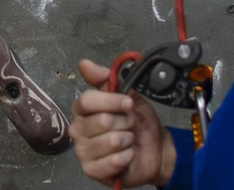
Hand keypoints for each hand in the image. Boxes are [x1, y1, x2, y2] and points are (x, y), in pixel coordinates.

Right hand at [71, 59, 174, 186]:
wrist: (155, 148)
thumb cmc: (138, 122)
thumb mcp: (127, 95)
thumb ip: (105, 79)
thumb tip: (84, 63)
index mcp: (82, 110)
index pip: (87, 101)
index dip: (112, 101)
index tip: (128, 103)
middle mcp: (78, 130)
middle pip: (101, 121)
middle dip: (124, 123)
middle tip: (128, 126)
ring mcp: (83, 151)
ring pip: (110, 141)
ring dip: (127, 141)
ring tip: (128, 141)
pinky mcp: (91, 170)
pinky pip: (113, 161)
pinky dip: (127, 157)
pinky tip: (127, 156)